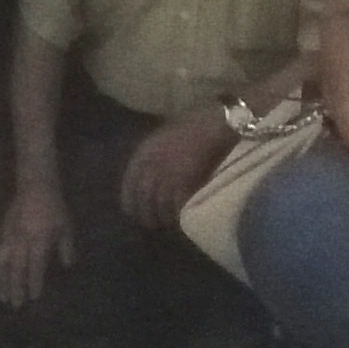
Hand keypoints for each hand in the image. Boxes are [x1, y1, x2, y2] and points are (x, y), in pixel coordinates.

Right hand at [0, 190, 70, 309]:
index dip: (34, 283)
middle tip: (15, 305)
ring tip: (1, 295)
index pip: (35, 268)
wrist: (35, 186)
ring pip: (2, 263)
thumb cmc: (54, 207)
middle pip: (16, 269)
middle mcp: (22, 241)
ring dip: (1, 281)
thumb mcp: (66, 227)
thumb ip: (66, 247)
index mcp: (39, 241)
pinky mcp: (2, 230)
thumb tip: (67, 265)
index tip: (34, 298)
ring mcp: (9, 236)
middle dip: (15, 288)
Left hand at [117, 110, 234, 228]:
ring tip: (166, 225)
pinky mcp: (186, 184)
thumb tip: (150, 174)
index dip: (129, 200)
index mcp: (145, 151)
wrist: (219, 122)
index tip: (131, 211)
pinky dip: (179, 216)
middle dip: (145, 214)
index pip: (129, 182)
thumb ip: (154, 153)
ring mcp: (168, 175)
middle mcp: (152, 164)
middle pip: (142, 198)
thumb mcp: (165, 134)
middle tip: (151, 224)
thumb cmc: (195, 123)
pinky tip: (182, 220)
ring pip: (159, 206)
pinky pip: (177, 207)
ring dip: (162, 218)